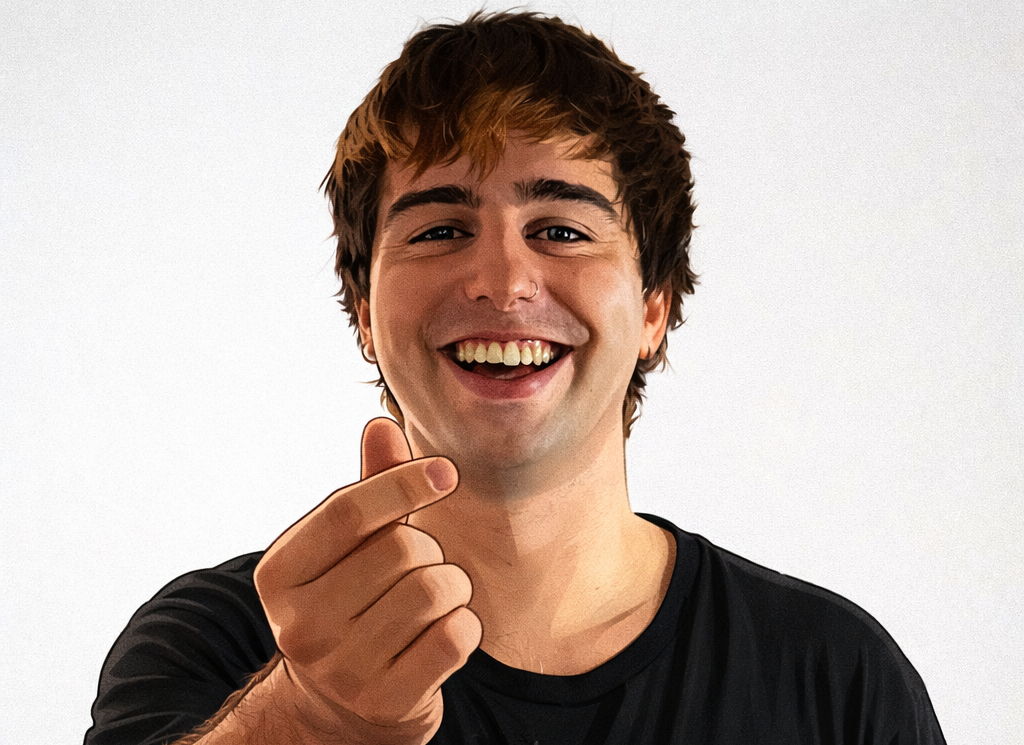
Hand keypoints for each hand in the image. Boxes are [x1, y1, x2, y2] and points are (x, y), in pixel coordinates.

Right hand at [253, 418, 481, 743]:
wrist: (339, 707)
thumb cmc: (352, 604)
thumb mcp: (347, 549)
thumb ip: (369, 490)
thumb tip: (381, 424)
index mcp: (280, 574)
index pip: (347, 512)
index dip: (403, 483)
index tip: (445, 473)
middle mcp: (299, 625)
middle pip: (400, 549)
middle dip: (429, 548)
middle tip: (420, 567)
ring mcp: (341, 669)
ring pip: (434, 590)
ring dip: (452, 586)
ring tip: (435, 599)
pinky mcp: (388, 702)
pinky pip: (456, 636)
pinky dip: (465, 626)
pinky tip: (444, 633)